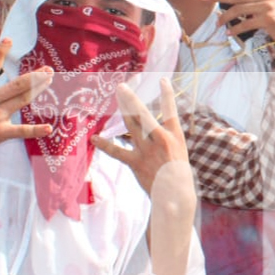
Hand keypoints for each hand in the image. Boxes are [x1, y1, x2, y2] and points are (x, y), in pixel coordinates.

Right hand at [0, 38, 53, 158]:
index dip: (0, 52)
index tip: (8, 39)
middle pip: (17, 84)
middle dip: (35, 76)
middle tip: (48, 69)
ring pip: (22, 99)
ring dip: (38, 89)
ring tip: (50, 81)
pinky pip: (20, 131)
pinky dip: (35, 130)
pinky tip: (48, 128)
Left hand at [92, 79, 190, 195]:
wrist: (175, 195)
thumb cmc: (178, 175)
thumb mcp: (178, 152)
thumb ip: (163, 138)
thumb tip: (146, 129)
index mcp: (174, 136)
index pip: (171, 111)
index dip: (167, 94)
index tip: (163, 80)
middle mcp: (161, 139)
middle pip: (143, 114)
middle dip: (132, 99)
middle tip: (122, 86)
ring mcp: (147, 150)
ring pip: (131, 125)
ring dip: (122, 109)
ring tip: (116, 96)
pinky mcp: (136, 163)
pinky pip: (118, 152)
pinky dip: (106, 145)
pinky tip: (95, 138)